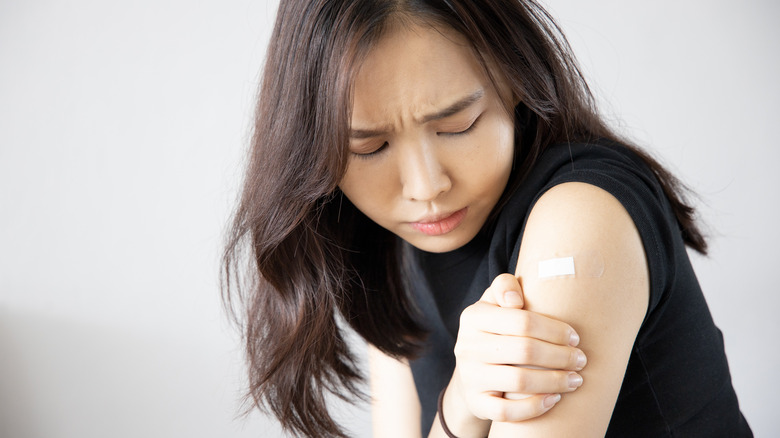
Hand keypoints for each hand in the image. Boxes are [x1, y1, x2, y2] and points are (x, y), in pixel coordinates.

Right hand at [449, 273, 586, 423]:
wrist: (470, 370)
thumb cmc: (495, 330)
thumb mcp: (494, 302)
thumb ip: (505, 286)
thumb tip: (516, 299)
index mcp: (473, 317)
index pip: (522, 320)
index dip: (555, 329)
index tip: (574, 337)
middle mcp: (467, 346)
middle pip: (524, 350)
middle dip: (561, 356)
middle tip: (581, 360)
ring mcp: (469, 376)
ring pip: (518, 381)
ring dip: (555, 381)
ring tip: (576, 379)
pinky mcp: (476, 402)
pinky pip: (506, 412)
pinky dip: (534, 407)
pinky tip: (554, 399)